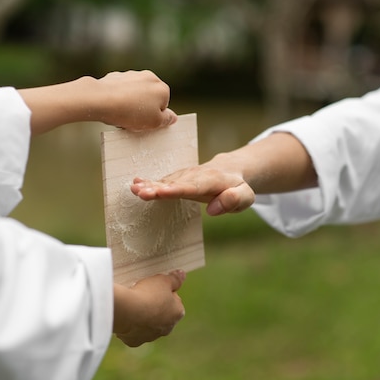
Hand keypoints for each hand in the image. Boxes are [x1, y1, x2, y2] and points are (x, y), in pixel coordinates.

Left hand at [93, 70, 176, 130]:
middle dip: (143, 108)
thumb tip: (172, 117)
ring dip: (130, 103)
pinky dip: (118, 97)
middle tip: (133, 120)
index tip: (145, 123)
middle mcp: (150, 77)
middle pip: (149, 97)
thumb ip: (166, 119)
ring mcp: (132, 74)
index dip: (154, 116)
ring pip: (135, 93)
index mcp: (162, 88)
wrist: (101, 99)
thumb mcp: (154, 122)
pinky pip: (120, 89)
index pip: (163, 105)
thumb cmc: (130, 111)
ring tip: (121, 115)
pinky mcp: (116, 76)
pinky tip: (112, 107)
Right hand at [113, 270, 185, 346]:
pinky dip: (131, 325)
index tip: (155, 288)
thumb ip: (175, 279)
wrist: (128, 311)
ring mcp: (151, 336)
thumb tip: (182, 274)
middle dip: (155, 307)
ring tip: (133, 305)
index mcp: (177, 313)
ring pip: (148, 325)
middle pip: (162, 315)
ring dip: (143, 317)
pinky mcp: (135, 341)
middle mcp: (167, 328)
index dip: (164, 292)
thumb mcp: (164, 280)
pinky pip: (134, 332)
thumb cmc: (148, 294)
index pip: (175, 300)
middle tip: (144, 296)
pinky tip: (126, 316)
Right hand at [130, 158, 254, 215]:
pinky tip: (135, 184)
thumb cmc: (238, 187)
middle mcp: (194, 175)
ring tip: (133, 188)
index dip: (177, 190)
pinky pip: (163, 181)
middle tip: (140, 192)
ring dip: (149, 185)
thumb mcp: (246, 196)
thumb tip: (214, 209)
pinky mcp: (177, 179)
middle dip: (157, 188)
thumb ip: (235, 200)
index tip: (162, 193)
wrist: (229, 170)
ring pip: (166, 181)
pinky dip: (149, 182)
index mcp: (212, 180)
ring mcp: (184, 176)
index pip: (192, 186)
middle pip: (174, 183)